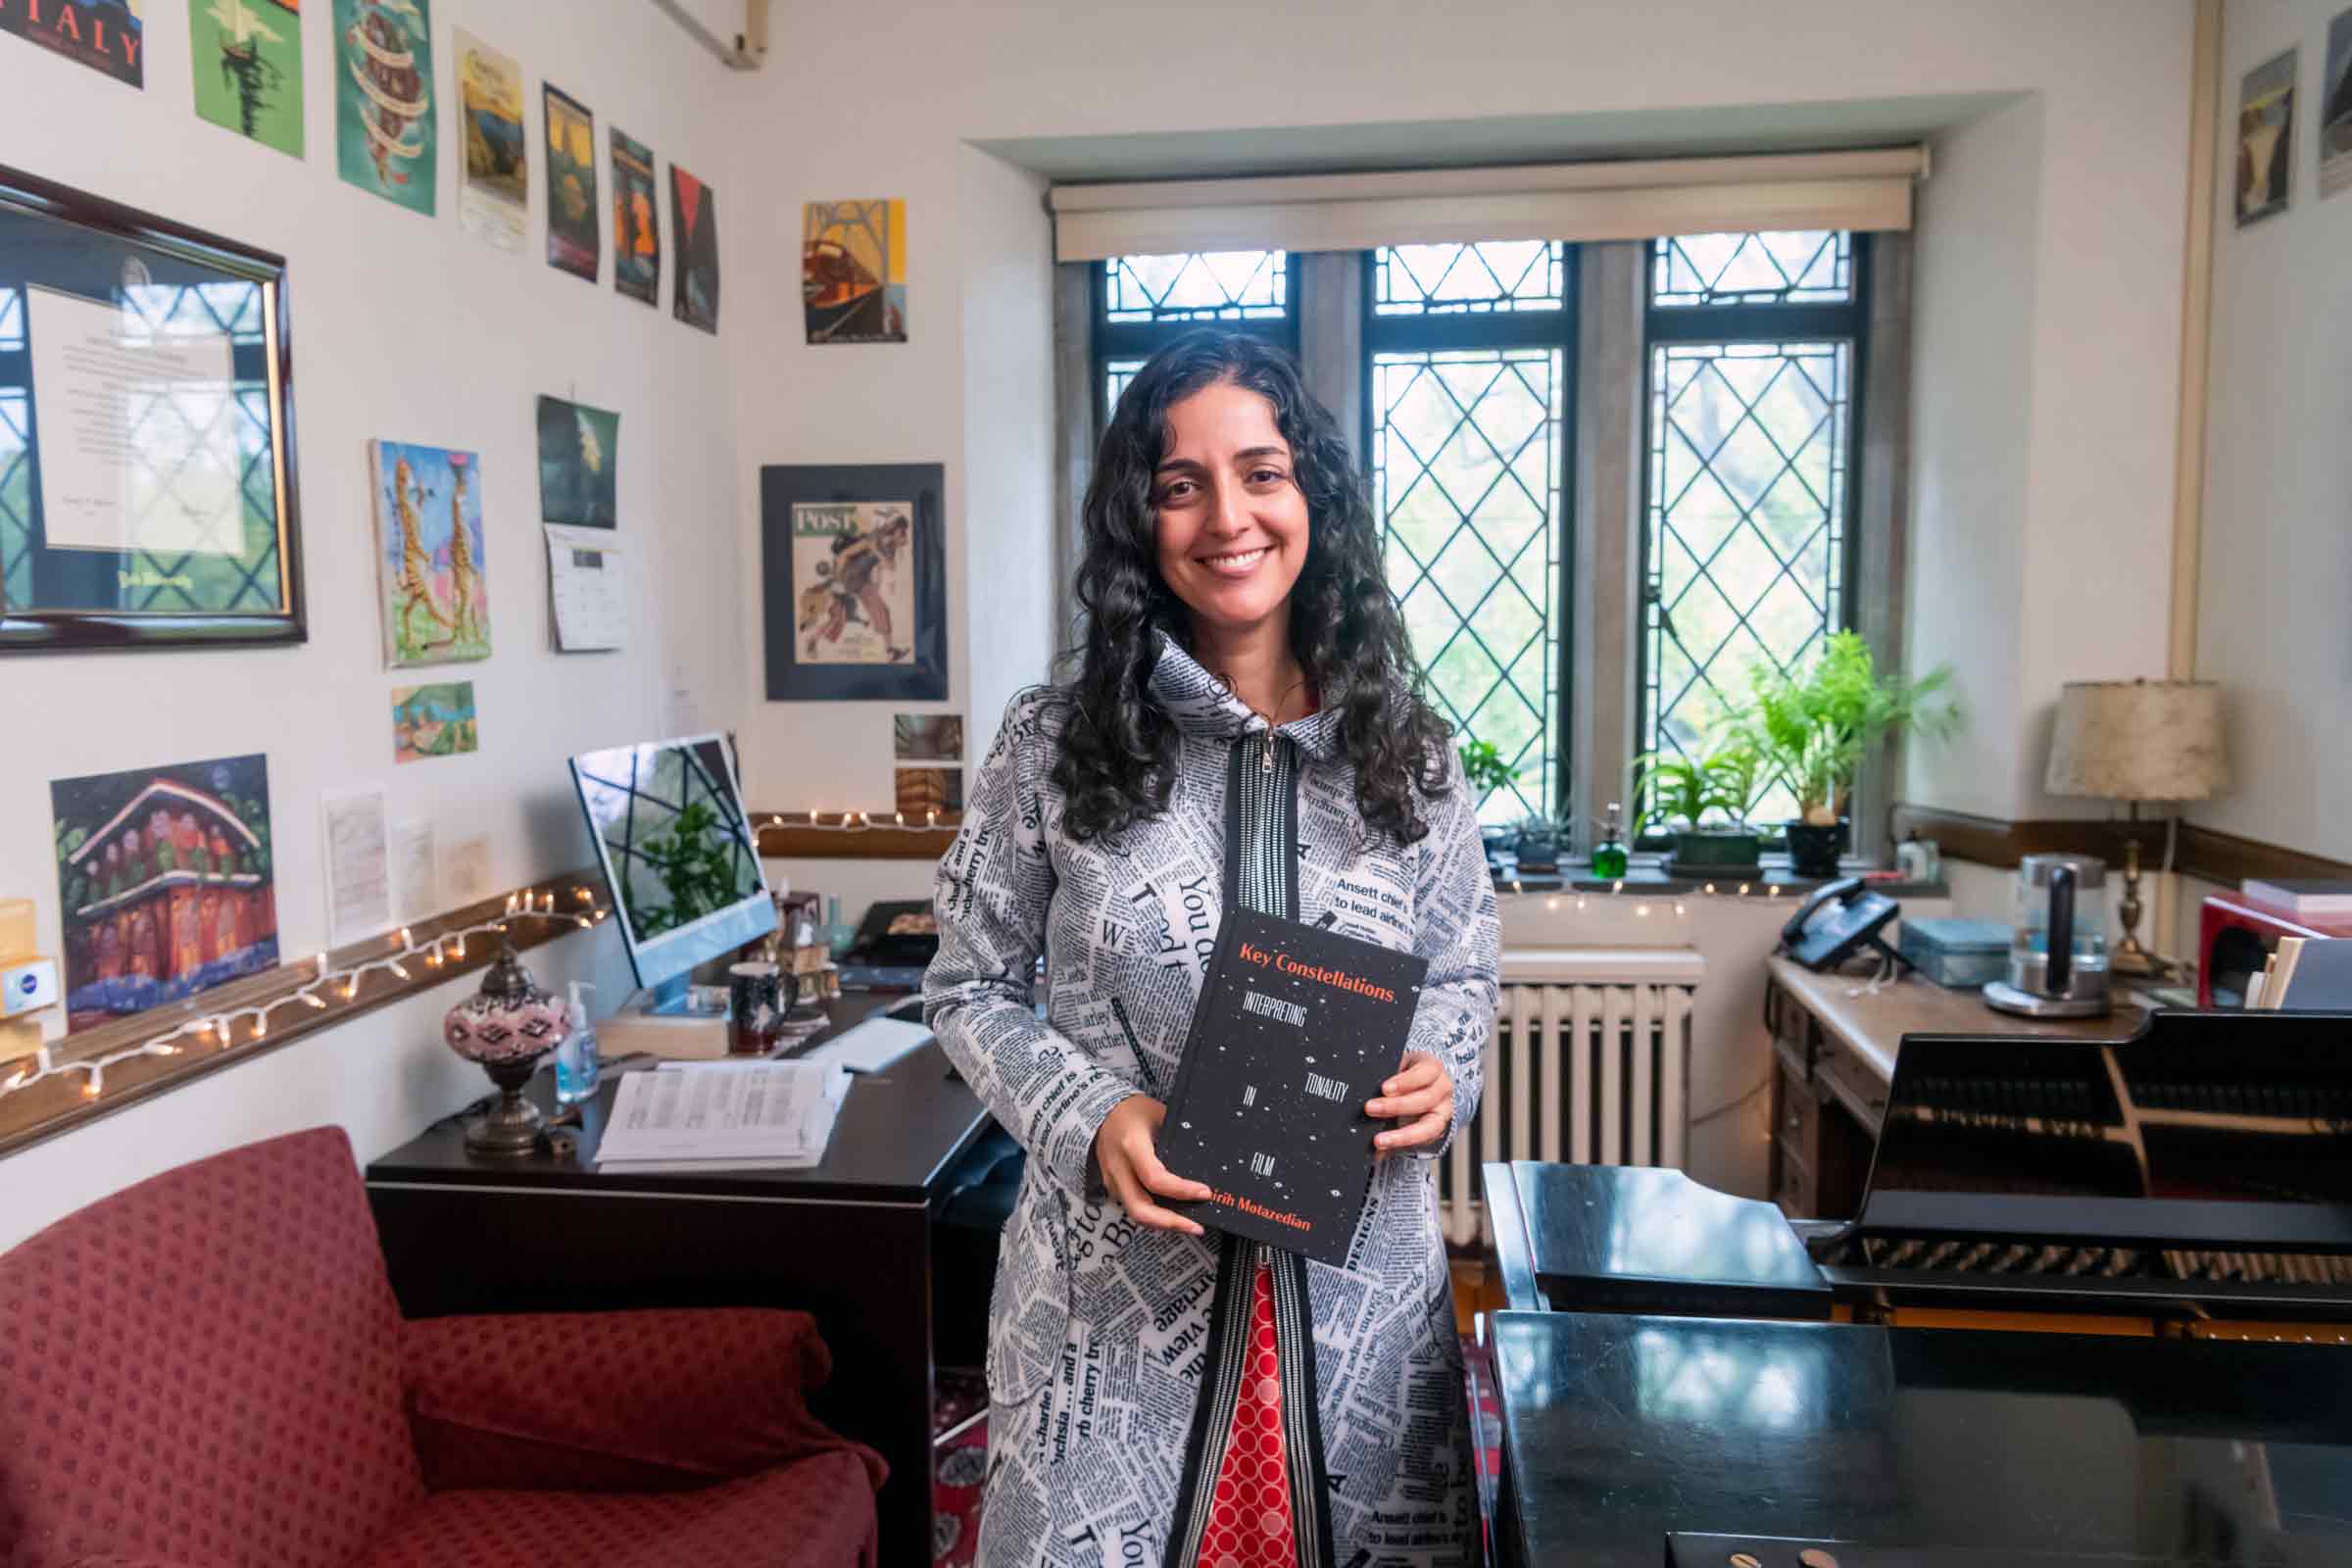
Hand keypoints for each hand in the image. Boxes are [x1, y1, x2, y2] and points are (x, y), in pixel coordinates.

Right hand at [1094, 1096, 1212, 1235]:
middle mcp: (1118, 1168)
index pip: (1155, 1179)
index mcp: (1131, 1146)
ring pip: (1136, 1214)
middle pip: (1140, 1209)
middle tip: (1197, 1228)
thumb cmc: (1132, 1111)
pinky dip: (1154, 1215)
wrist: (1100, 1112)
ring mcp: (1112, 1180)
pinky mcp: (1112, 1187)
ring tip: (1189, 1224)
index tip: (1205, 1193)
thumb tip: (1207, 1156)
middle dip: (1170, 1223)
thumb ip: (1178, 1135)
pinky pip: (1133, 1207)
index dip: (1181, 1190)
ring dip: (1163, 1223)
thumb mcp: (1159, 1114)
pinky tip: (1172, 1214)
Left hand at [1366, 1050, 1452, 1156]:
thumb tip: (1364, 1085)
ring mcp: (1442, 1112)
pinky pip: (1422, 1143)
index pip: (1426, 1072)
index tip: (1384, 1088)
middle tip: (1371, 1108)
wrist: (1417, 1086)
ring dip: (1401, 1135)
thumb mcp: (1397, 1065)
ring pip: (1429, 1127)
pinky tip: (1384, 1148)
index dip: (1406, 1082)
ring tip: (1379, 1140)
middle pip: (1426, 1099)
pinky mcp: (1435, 1131)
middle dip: (1397, 1106)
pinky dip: (1401, 1146)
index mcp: (1433, 1068)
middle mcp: (1442, 1090)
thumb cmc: (1404, 1073)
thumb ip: (1386, 1073)